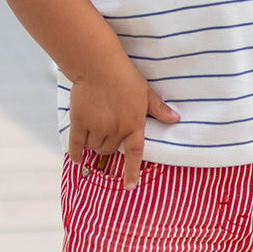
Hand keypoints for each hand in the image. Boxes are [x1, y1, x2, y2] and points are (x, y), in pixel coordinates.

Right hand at [68, 64, 178, 188]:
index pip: (134, 153)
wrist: (98, 65)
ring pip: (95, 148)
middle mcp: (115, 129)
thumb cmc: (125, 76)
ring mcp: (96, 126)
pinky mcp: (79, 122)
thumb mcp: (146, 92)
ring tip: (95, 129)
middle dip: (109, 145)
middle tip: (108, 130)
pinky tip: (78, 158)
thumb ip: (159, 109)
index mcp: (133, 124)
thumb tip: (175, 119)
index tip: (129, 187)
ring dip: (95, 145)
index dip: (132, 172)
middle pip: (110, 150)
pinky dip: (77, 153)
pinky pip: (76, 145)